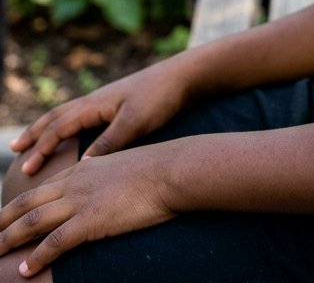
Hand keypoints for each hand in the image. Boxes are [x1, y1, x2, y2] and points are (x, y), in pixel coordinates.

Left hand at [0, 147, 174, 276]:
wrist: (172, 170)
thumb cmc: (156, 171)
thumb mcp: (122, 168)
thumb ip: (104, 178)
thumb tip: (101, 190)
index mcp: (82, 168)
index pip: (39, 188)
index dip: (17, 206)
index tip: (2, 220)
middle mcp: (75, 182)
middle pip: (27, 203)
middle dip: (2, 222)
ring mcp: (82, 200)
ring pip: (33, 222)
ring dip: (9, 240)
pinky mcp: (92, 219)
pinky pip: (56, 242)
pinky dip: (38, 257)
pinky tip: (26, 271)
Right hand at [10, 59, 190, 176]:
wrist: (183, 76)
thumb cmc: (160, 97)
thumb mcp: (135, 122)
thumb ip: (109, 142)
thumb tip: (82, 167)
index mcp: (95, 104)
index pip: (59, 128)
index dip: (42, 148)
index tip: (27, 169)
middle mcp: (94, 100)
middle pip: (56, 117)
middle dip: (35, 134)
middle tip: (15, 150)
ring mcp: (104, 101)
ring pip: (67, 114)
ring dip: (46, 127)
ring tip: (31, 139)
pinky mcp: (115, 105)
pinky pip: (80, 115)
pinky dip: (66, 125)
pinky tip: (69, 133)